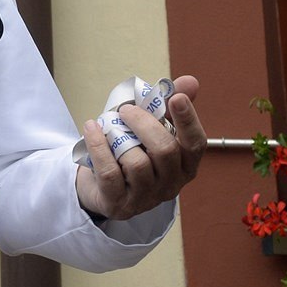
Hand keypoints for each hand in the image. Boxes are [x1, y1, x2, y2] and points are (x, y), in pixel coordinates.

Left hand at [75, 74, 204, 220]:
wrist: (100, 186)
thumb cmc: (132, 151)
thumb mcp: (150, 128)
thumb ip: (169, 106)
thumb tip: (190, 82)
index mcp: (185, 165)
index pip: (196, 143)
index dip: (188, 120)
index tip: (175, 97)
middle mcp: (171, 184)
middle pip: (165, 150)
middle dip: (144, 123)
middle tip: (126, 110)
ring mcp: (146, 198)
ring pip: (137, 164)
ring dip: (119, 138)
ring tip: (108, 125)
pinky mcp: (119, 204)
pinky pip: (109, 173)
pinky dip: (98, 147)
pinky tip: (91, 129)